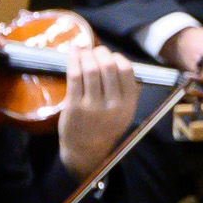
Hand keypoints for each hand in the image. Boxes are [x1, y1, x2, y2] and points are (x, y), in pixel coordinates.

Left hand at [57, 45, 139, 175]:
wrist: (85, 151)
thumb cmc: (105, 128)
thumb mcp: (124, 114)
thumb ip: (129, 93)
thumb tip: (127, 66)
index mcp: (128, 105)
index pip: (126, 71)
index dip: (117, 58)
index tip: (111, 57)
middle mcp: (113, 105)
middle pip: (108, 66)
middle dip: (101, 53)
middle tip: (95, 52)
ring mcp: (93, 106)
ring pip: (91, 68)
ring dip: (86, 54)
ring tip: (83, 52)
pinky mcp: (75, 106)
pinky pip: (75, 75)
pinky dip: (73, 59)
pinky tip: (73, 51)